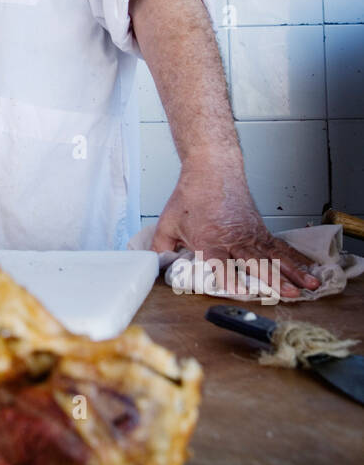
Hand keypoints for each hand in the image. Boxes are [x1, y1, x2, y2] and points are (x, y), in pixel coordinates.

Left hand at [153, 164, 320, 300]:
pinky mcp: (260, 230)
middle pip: (256, 263)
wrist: (212, 168)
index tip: (240, 292)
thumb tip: (156, 267)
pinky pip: (281, 247)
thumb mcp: (167, 222)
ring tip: (307, 288)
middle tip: (285, 296)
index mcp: (209, 239)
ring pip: (274, 257)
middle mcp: (234, 238)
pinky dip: (295, 260)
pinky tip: (307, 271)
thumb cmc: (191, 195)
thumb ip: (161, 248)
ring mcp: (251, 234)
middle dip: (272, 281)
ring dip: (292, 274)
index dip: (229, 279)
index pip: (220, 264)